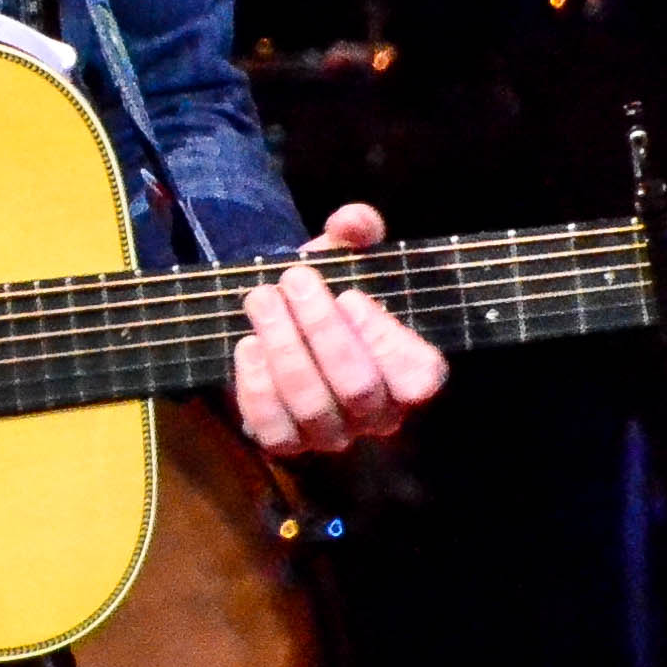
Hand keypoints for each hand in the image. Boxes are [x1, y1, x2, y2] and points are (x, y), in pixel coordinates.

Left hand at [233, 202, 446, 456]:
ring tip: (260, 298)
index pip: (418, 378)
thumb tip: (353, 221)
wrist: (280, 319)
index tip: (350, 296)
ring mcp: (333, 435)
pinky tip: (247, 346)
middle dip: (320, 328)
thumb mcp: (344, 253)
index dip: (385, 340)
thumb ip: (356, 231)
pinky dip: (256, 386)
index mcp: (409, 373)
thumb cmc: (326, 290)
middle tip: (292, 279)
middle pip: (357, 387)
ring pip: (312, 407)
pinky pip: (273, 430)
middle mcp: (378, 414)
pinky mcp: (288, 445)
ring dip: (283, 346)